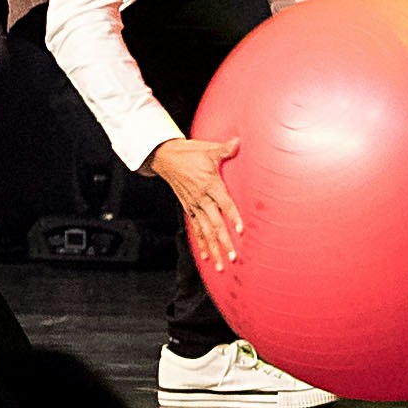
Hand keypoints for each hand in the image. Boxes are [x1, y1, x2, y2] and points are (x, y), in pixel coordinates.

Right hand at [146, 136, 244, 266]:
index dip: (233, 216)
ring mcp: (194, 205)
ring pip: (205, 231)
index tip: (241, 229)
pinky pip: (196, 229)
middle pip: (215, 223)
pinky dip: (201, 244)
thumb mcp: (209, 149)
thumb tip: (239, 142)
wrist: (166, 158)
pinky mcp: (189, 208)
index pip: (224, 203)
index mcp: (209, 184)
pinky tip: (207, 258)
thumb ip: (225, 149)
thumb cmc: (190, 153)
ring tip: (222, 265)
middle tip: (234, 257)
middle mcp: (201, 198)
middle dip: (224, 241)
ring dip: (214, 249)